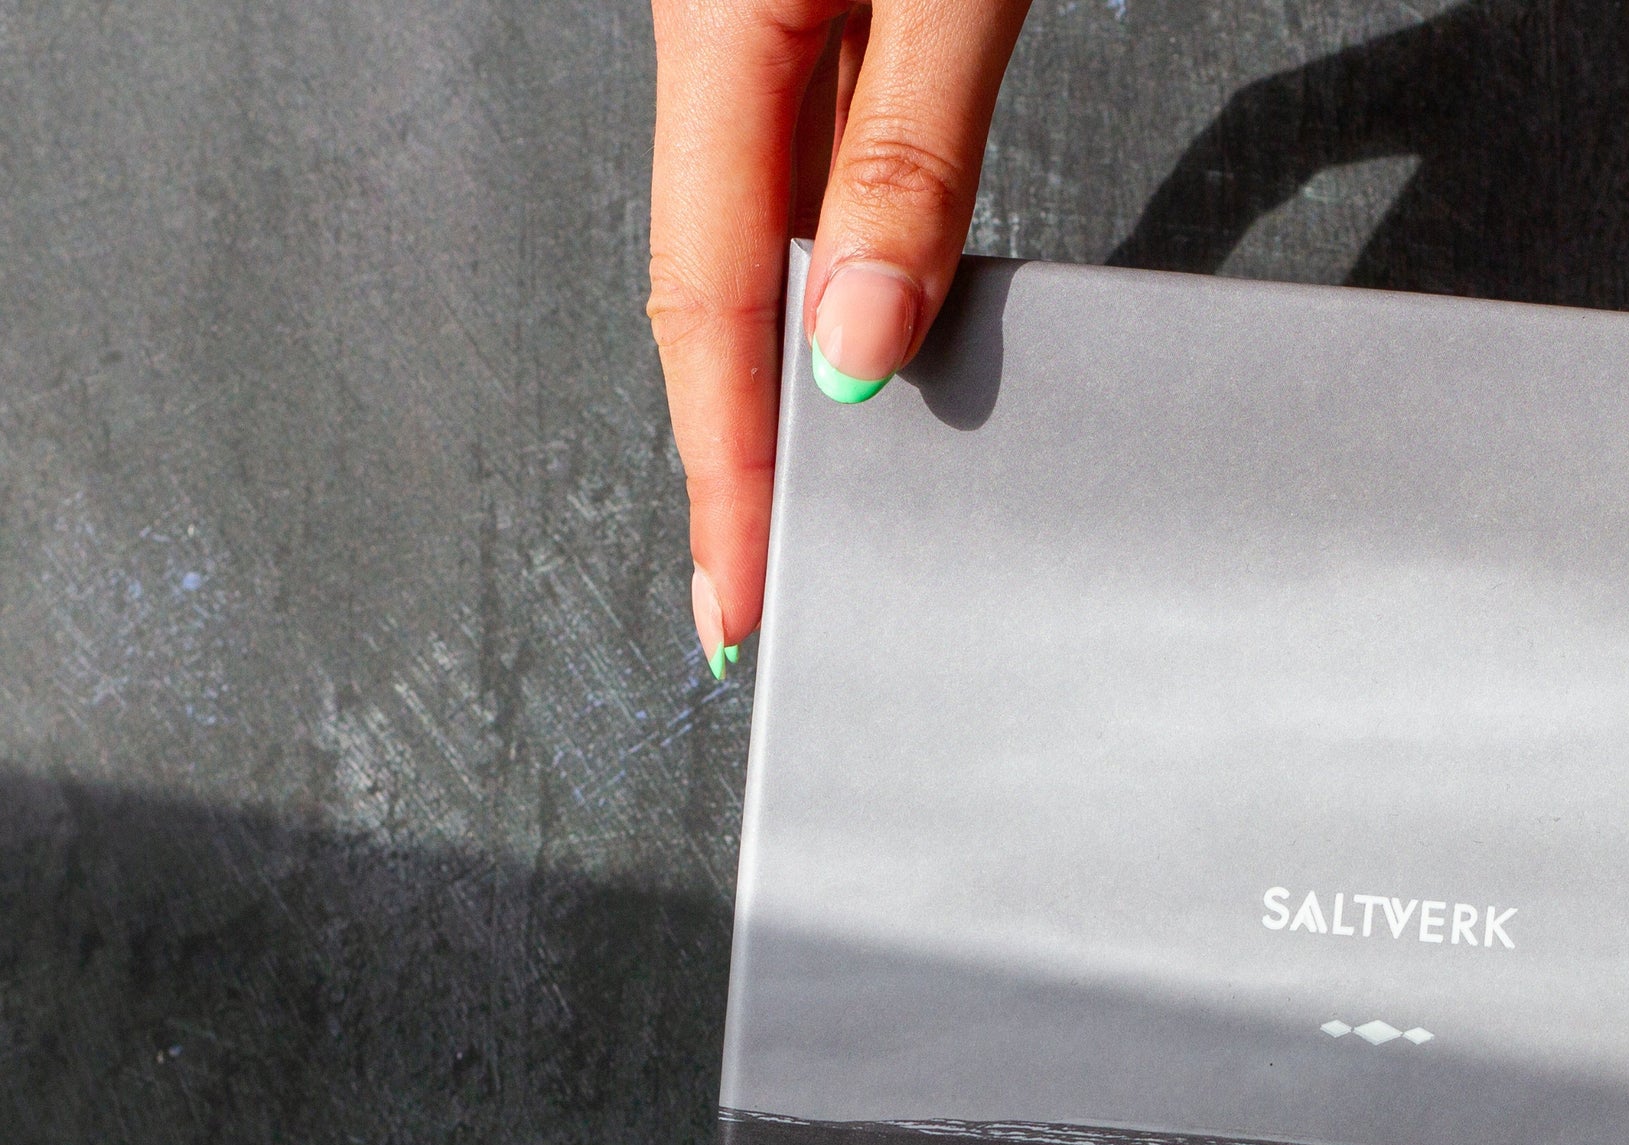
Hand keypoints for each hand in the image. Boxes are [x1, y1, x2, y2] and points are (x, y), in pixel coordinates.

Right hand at [648, 0, 1031, 673]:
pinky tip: (866, 332)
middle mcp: (718, 27)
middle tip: (759, 589)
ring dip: (786, 368)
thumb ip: (908, 152)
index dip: (726, 466)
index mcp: (719, 22)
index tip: (740, 594)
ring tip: (808, 496)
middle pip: (717, 283)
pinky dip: (836, 268)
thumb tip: (860, 338)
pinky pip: (811, 161)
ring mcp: (757, 11)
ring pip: (761, 229)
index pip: (712, 299)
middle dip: (736, 449)